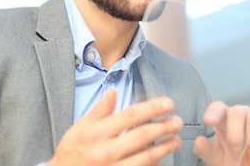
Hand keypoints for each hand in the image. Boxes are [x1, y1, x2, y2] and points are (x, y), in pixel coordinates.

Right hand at [47, 88, 182, 165]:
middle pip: (140, 136)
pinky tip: (162, 162)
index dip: (152, 108)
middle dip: (163, 127)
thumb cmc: (71, 153)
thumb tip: (114, 91)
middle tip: (178, 121)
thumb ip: (99, 111)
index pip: (129, 116)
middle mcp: (105, 152)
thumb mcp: (79, 128)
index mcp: (96, 133)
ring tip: (177, 140)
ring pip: (144, 158)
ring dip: (164, 149)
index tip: (169, 103)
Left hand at [194, 101, 249, 165]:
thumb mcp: (218, 160)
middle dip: (236, 133)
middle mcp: (240, 115)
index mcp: (223, 121)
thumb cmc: (234, 162)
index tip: (209, 121)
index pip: (218, 107)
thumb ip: (207, 152)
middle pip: (237, 111)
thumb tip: (198, 141)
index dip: (214, 112)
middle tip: (237, 147)